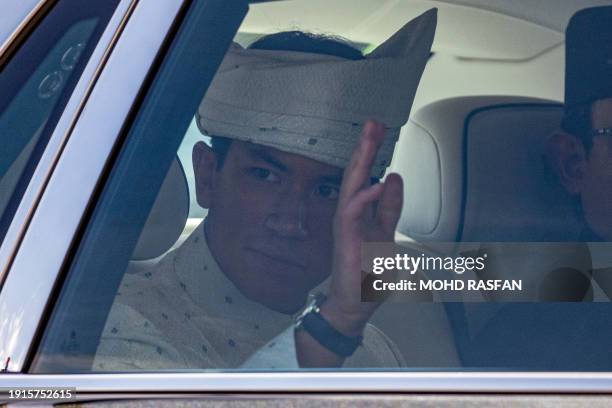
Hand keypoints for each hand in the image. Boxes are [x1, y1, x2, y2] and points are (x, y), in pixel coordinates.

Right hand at [296, 120, 403, 366]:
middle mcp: (349, 212)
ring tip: (370, 136)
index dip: (373, 151)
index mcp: (360, 210)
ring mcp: (345, 223)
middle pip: (357, 172)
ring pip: (352, 184)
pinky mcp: (344, 237)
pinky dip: (365, 197)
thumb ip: (389, 207)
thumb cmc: (366, 271)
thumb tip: (393, 178)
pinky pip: (353, 211)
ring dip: (361, 160)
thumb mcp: (386, 233)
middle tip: (373, 122)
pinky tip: (378, 183)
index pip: (366, 174)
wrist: (354, 303)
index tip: (381, 128)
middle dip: (366, 146)